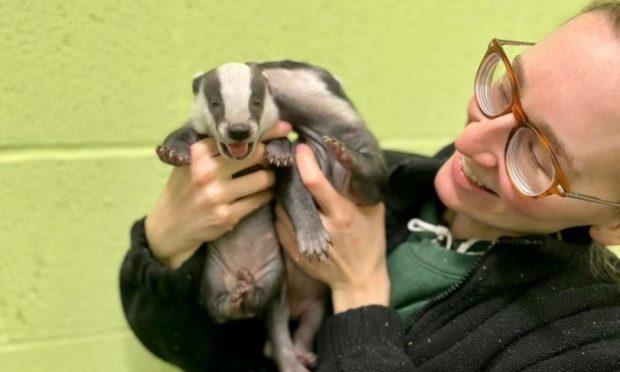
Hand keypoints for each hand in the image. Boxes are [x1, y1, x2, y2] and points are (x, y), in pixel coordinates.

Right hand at [146, 121, 291, 268]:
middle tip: (277, 154)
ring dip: (271, 176)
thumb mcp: (190, 160)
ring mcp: (217, 195)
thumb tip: (251, 127)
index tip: (284, 128)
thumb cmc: (185, 187)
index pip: (239, 136)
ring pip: (263, 179)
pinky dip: (266, 194)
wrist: (171, 225)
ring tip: (268, 175)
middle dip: (270, 153)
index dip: (266, 131)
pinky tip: (264, 192)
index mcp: (198, 152)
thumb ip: (214, 145)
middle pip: (256, 154)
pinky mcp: (227, 216)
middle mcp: (207, 171)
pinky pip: (259, 200)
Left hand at [275, 144, 388, 312]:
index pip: (315, 183)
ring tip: (288, 177)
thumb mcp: (374, 212)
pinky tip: (289, 200)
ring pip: (282, 205)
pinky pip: (280, 219)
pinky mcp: (290, 247)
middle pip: (293, 191)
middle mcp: (320, 226)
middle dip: (290, 172)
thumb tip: (345, 159)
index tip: (301, 147)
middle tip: (289, 157)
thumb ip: (360, 188)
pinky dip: (282, 207)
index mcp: (342, 214)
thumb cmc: (370, 241)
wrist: (357, 279)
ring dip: (284, 189)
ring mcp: (301, 238)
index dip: (305, 162)